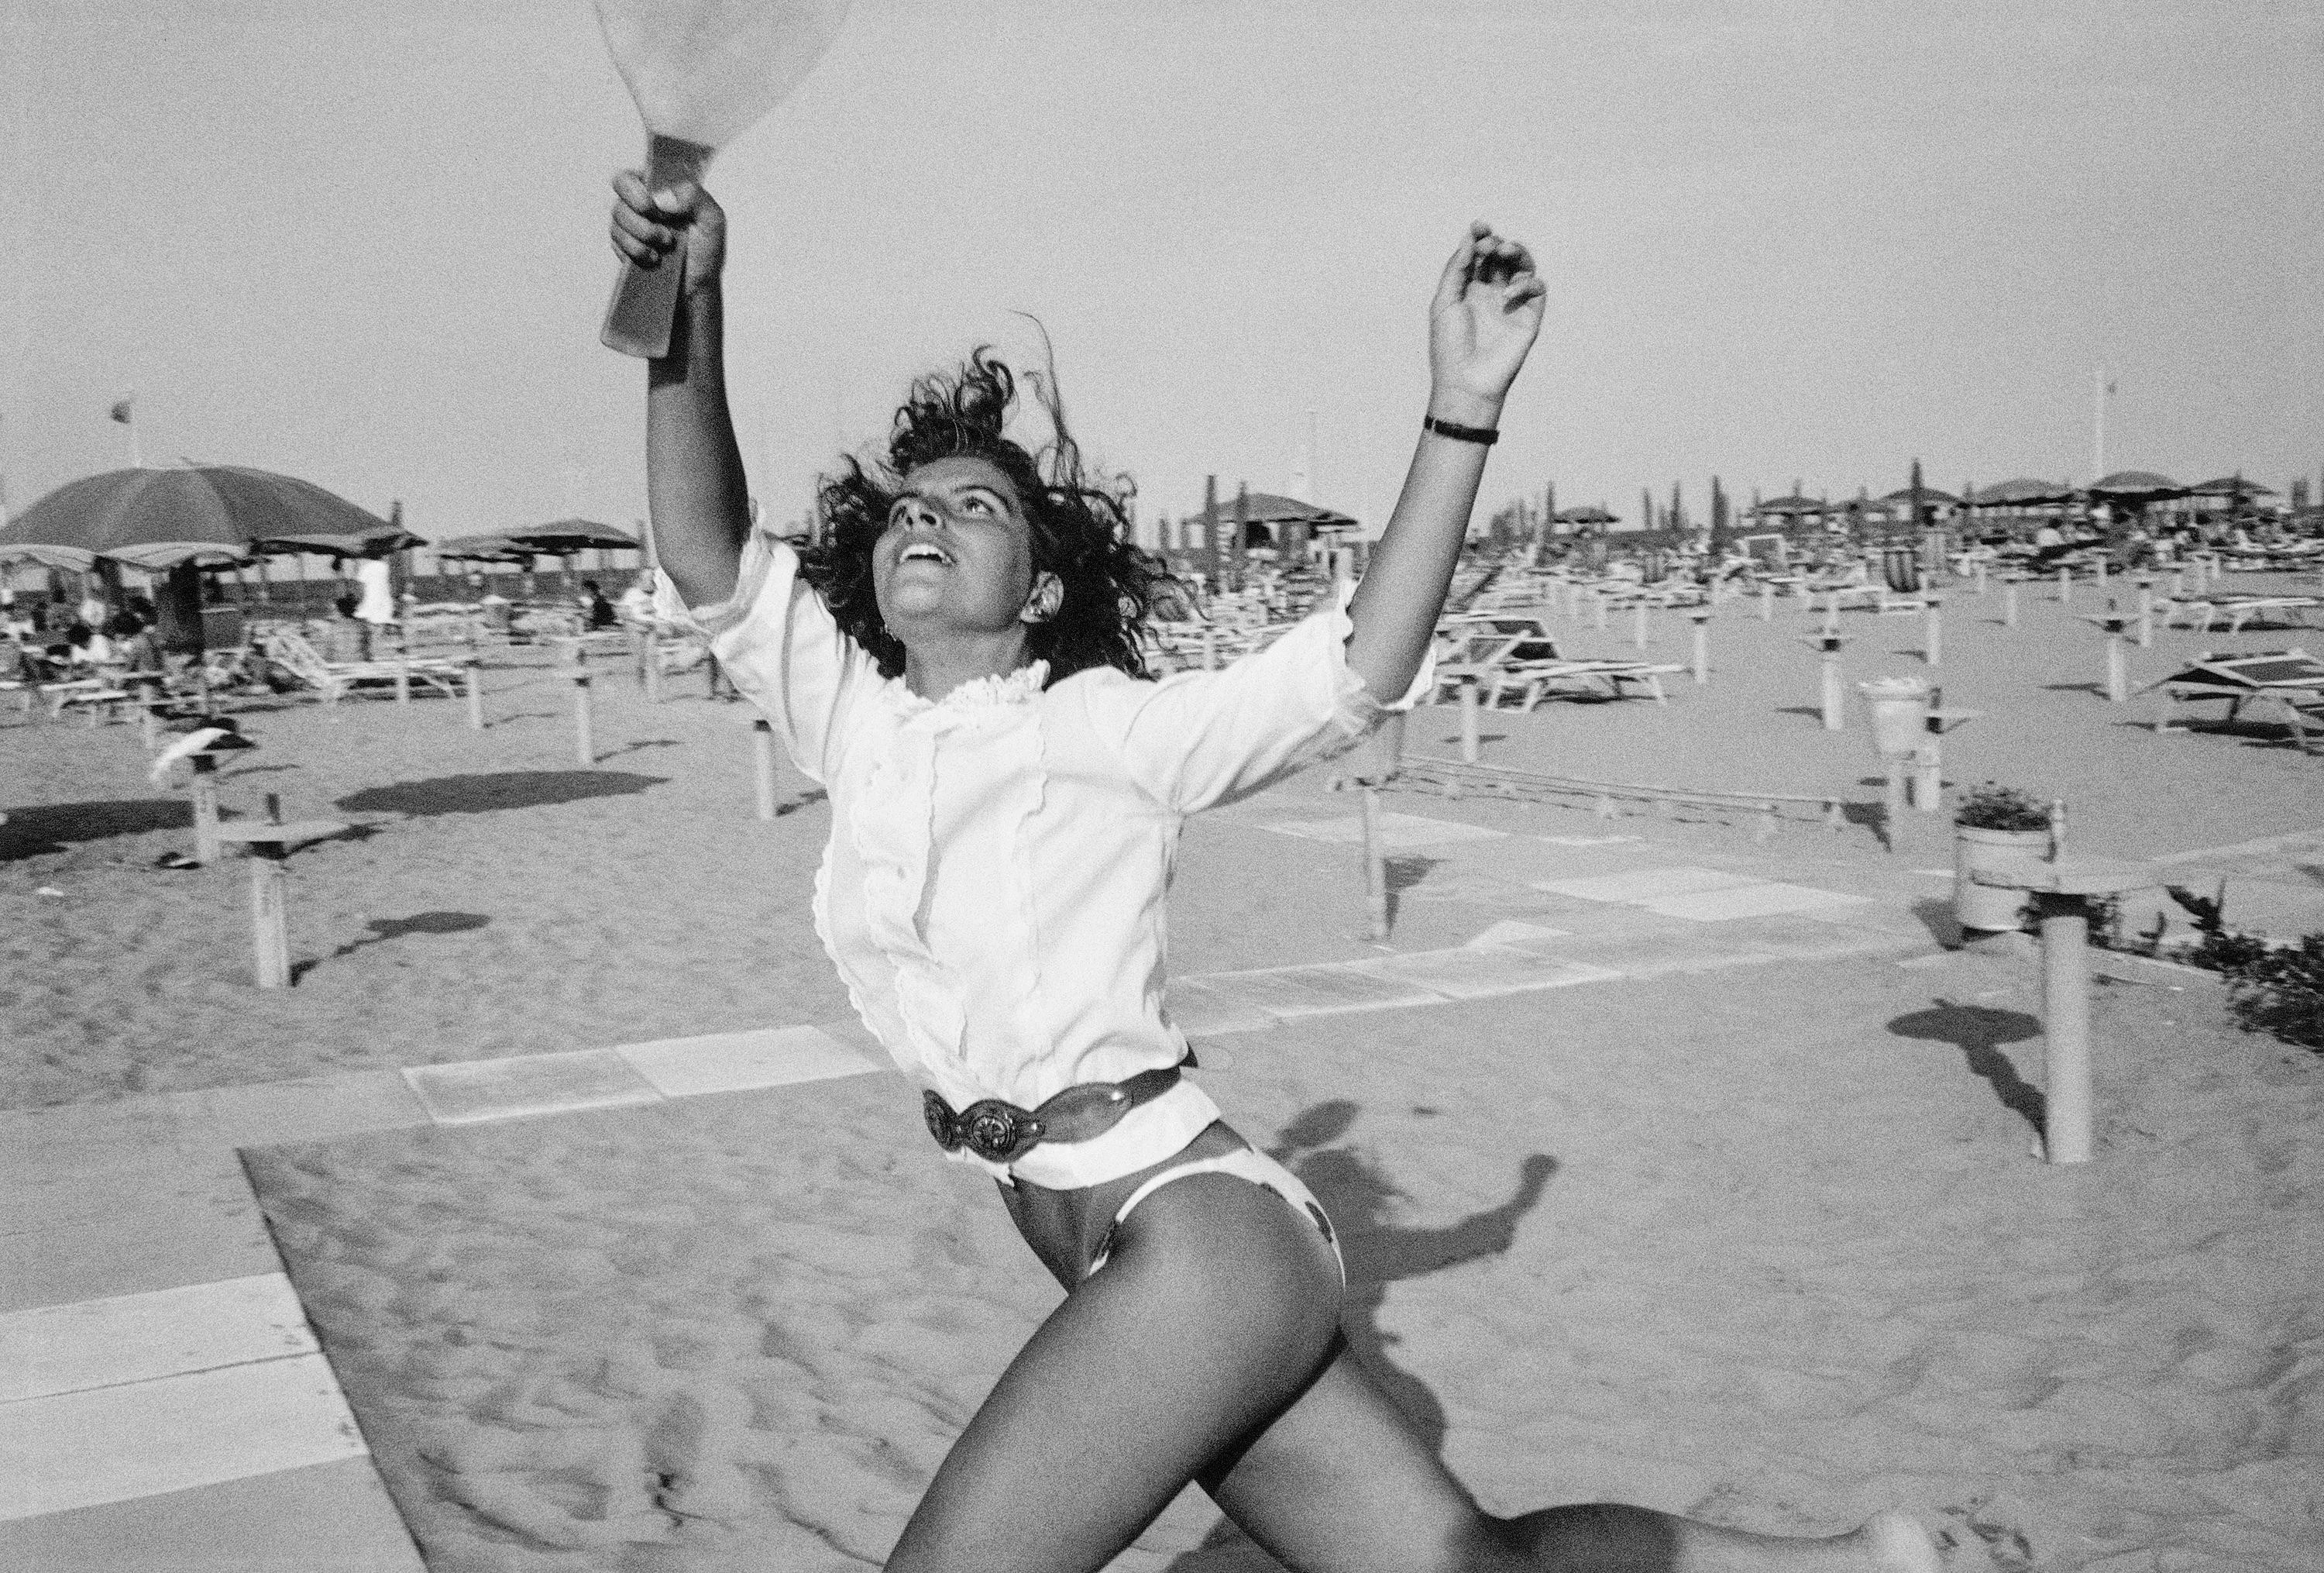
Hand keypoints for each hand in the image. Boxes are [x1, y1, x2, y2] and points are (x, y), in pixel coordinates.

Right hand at [609, 171, 725, 294]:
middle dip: (639, 207)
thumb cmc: (706, 251)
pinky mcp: (623, 244)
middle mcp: (642, 200)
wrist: (696, 287)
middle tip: (662, 230)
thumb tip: (662, 197)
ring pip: (617, 214)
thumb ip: (694, 196)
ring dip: (643, 233)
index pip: (641, 168)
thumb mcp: (712, 219)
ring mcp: (630, 221)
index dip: (641, 185)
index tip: (655, 207)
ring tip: (666, 246)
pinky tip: (654, 258)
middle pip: (620, 184)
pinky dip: (636, 250)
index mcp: (663, 187)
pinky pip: (616, 240)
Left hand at [1427, 221, 1545, 423]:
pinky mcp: (1529, 316)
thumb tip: (1470, 238)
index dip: (1481, 236)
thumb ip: (1457, 269)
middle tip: (1491, 243)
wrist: (1466, 382)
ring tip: (1505, 251)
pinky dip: (1525, 283)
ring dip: (1517, 252)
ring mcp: (1512, 303)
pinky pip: (1537, 288)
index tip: (1479, 226)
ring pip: (1523, 266)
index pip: (1480, 254)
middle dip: (1497, 242)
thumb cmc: (1449, 347)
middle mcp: (1492, 292)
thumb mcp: (1445, 302)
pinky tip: (1508, 295)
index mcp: (1469, 288)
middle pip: (1502, 255)